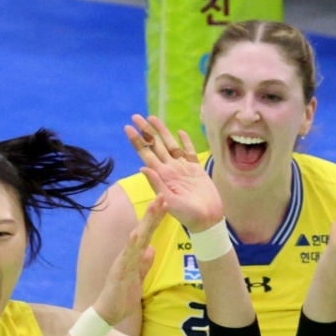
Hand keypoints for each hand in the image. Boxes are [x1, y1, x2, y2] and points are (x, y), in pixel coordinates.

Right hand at [92, 197, 164, 324]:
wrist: (107, 314)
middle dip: (152, 214)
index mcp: (133, 256)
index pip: (146, 234)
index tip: (165, 204)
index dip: (155, 219)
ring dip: (144, 223)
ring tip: (153, 206)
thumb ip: (144, 264)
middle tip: (162, 196)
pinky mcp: (118, 272)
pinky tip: (135, 233)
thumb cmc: (121, 297)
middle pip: (142, 231)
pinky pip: (126, 257)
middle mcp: (127, 255)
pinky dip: (130, 245)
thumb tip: (152, 249)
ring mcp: (122, 262)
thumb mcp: (138, 278)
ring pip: (135, 239)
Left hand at [126, 115, 222, 232]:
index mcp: (162, 175)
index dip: (137, 141)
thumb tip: (142, 167)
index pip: (146, 154)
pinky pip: (189, 152)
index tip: (128, 127)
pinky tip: (180, 132)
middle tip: (136, 116)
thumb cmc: (188, 214)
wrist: (207, 219)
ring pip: (170, 145)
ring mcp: (183, 168)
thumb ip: (157, 184)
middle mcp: (170, 169)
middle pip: (156, 145)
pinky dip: (185, 141)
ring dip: (162, 132)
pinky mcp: (196, 169)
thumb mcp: (170, 201)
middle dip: (146, 131)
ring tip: (153, 118)